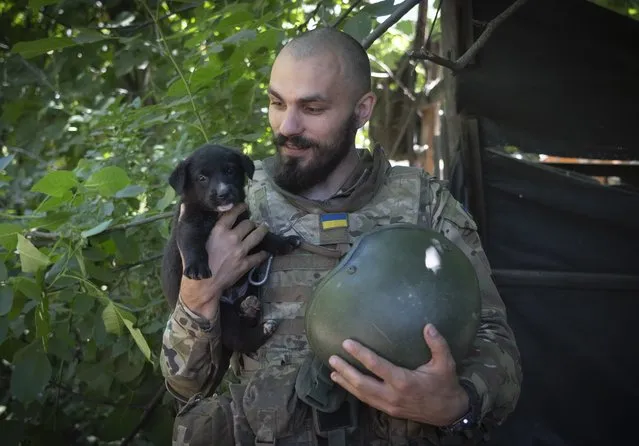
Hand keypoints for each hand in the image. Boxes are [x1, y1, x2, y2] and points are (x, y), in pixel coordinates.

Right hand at [178, 203, 269, 319]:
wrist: (202, 283)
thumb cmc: (194, 262)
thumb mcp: (190, 239)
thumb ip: (189, 222)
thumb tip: (183, 205)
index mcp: (219, 230)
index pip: (233, 213)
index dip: (240, 207)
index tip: (244, 206)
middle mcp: (232, 238)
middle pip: (248, 223)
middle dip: (252, 222)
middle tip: (253, 223)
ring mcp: (240, 251)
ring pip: (257, 235)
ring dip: (262, 231)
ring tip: (264, 228)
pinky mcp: (245, 264)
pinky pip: (259, 256)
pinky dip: (263, 253)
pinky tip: (265, 251)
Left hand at [328, 323, 468, 425]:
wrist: (448, 412)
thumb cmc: (445, 384)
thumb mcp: (446, 363)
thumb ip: (437, 344)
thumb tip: (428, 325)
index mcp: (404, 381)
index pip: (376, 366)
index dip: (360, 354)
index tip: (347, 343)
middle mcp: (392, 395)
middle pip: (362, 383)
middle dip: (345, 370)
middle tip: (332, 357)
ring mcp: (389, 405)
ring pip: (361, 394)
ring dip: (346, 382)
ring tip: (333, 370)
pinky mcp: (388, 410)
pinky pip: (367, 401)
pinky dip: (354, 391)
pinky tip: (345, 384)